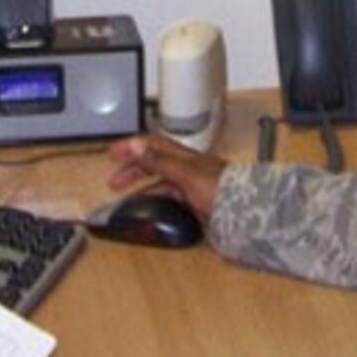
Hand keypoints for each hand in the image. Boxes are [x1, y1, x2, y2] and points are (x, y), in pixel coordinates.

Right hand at [105, 132, 226, 220]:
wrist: (243, 212)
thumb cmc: (220, 189)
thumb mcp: (185, 174)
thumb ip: (160, 161)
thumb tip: (137, 146)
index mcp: (183, 157)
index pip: (152, 145)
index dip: (131, 146)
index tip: (112, 152)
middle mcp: (187, 168)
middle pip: (154, 164)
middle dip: (132, 170)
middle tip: (114, 181)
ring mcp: (192, 186)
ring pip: (161, 183)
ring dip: (143, 188)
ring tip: (127, 199)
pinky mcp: (196, 203)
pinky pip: (170, 199)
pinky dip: (156, 202)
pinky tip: (151, 210)